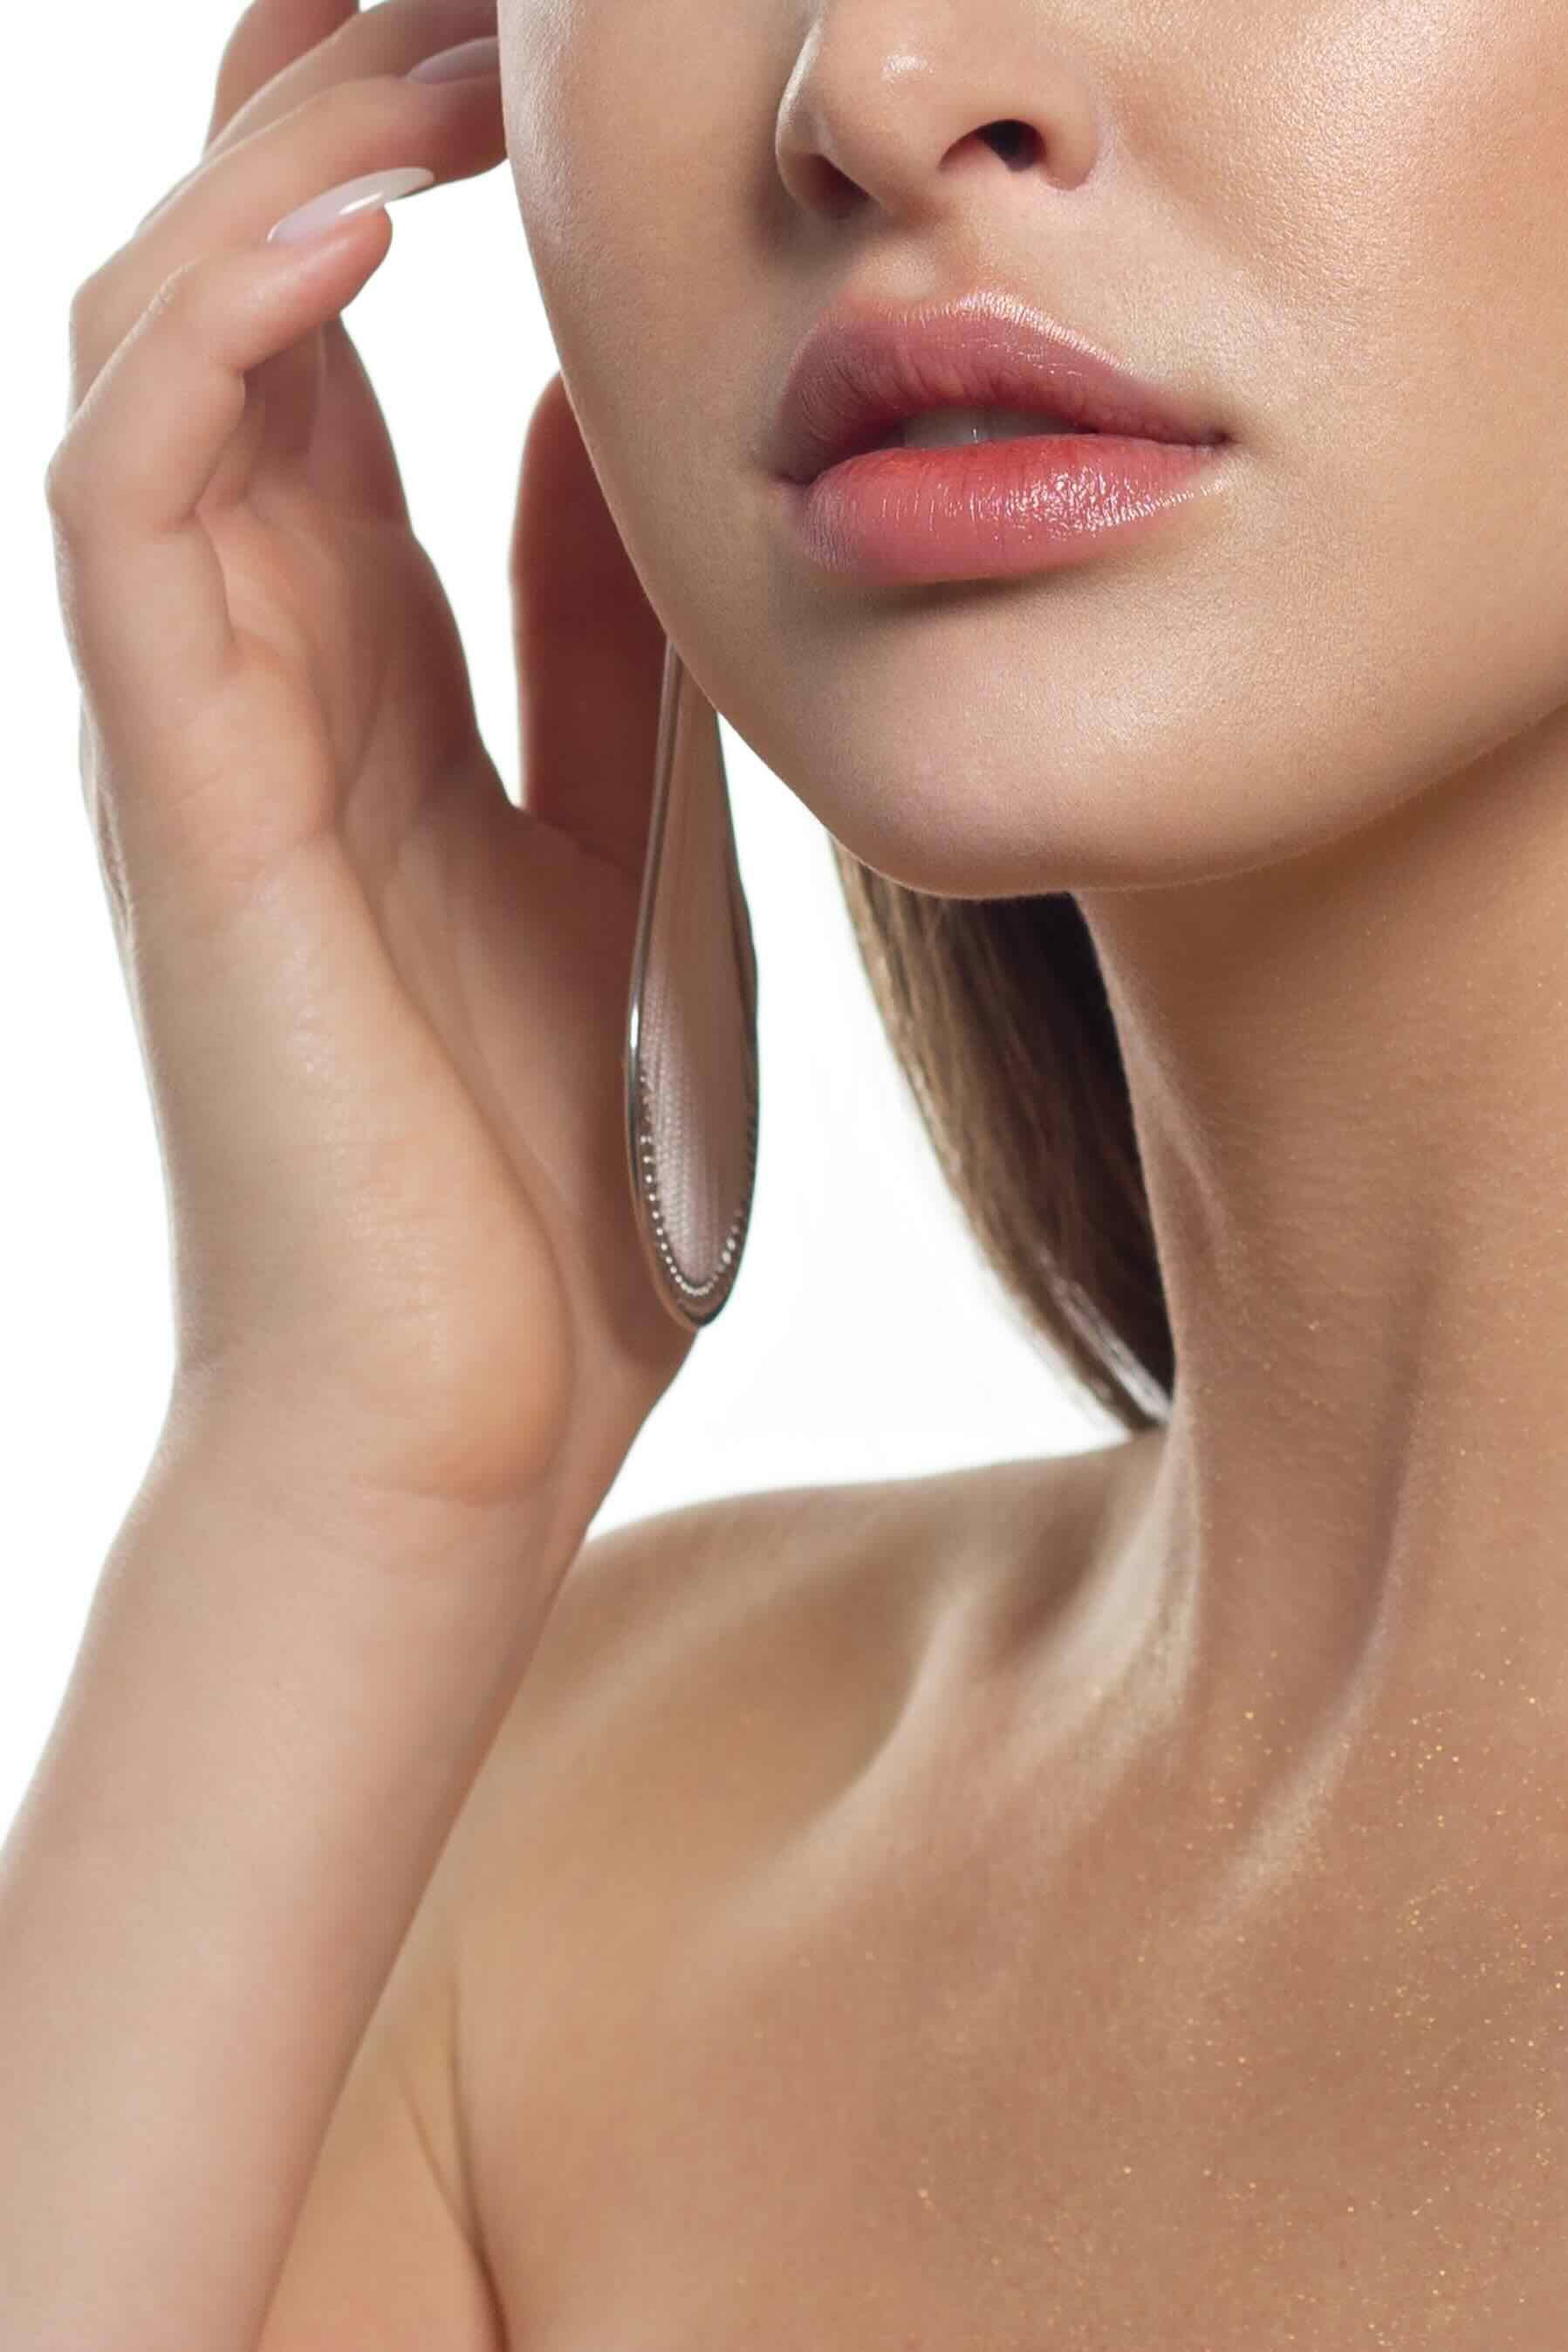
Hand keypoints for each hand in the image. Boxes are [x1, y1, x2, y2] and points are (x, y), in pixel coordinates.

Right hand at [44, 0, 694, 1527]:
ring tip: (437, 46)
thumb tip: (621, 426)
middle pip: (234, 279)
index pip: (336, 332)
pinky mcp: (175, 791)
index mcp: (364, 665)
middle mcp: (254, 657)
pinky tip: (362, 210)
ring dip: (279, 149)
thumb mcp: (622, 846)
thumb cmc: (532, 1176)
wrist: (455, 1421)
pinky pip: (138, 493)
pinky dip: (224, 326)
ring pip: (158, 336)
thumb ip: (601, 645)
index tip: (531, 38)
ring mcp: (194, 714)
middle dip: (327, 87)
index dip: (404, 144)